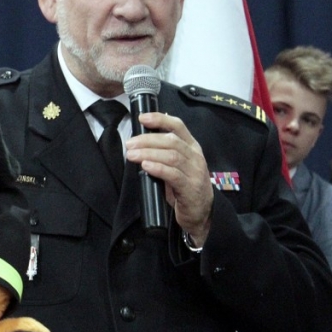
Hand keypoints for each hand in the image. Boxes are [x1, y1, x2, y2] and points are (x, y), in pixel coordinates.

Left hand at [125, 111, 212, 242]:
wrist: (202, 213)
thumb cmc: (185, 187)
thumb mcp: (177, 165)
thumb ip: (164, 152)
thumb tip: (140, 142)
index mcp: (192, 147)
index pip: (178, 126)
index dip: (160, 119)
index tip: (142, 118)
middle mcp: (195, 156)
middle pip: (171, 141)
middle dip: (147, 140)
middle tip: (129, 144)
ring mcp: (195, 172)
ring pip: (172, 156)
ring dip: (149, 153)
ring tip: (132, 155)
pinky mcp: (190, 188)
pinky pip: (173, 175)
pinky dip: (158, 168)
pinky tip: (145, 166)